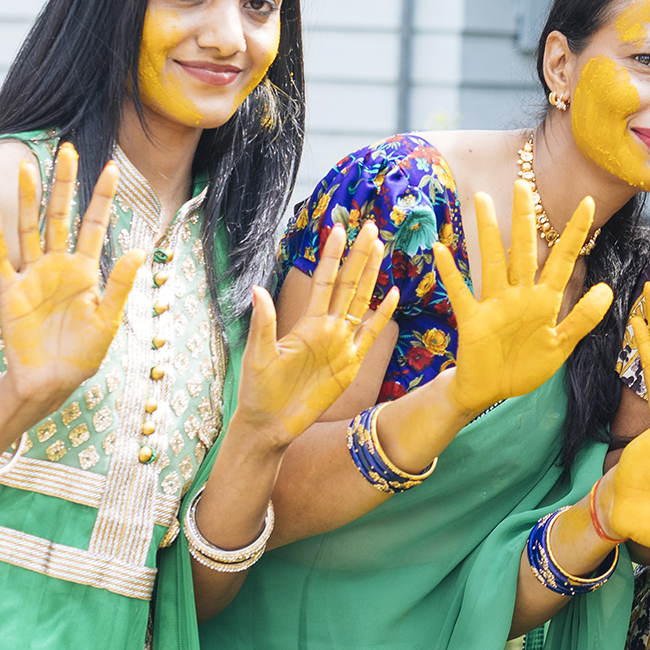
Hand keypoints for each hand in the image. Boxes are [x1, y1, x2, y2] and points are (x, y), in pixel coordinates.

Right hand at [0, 147, 141, 413]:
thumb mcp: (107, 320)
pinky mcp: (9, 292)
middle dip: (65, 185)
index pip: (96, 225)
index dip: (103, 198)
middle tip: (67, 150)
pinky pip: (0, 258)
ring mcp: (33, 275)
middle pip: (61, 216)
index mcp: (86, 271)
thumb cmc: (82, 354)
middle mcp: (59, 266)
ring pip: (30, 228)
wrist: (50, 381)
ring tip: (29, 168)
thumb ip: (119, 285)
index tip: (113, 167)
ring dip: (29, 199)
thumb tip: (137, 250)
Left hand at [234, 223, 398, 448]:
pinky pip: (370, 335)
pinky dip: (382, 315)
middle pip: (349, 284)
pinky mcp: (351, 364)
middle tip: (371, 227)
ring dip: (372, 276)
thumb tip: (257, 289)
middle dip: (359, 255)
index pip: (323, 280)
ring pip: (361, 302)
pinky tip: (391, 295)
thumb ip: (263, 322)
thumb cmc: (258, 390)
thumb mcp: (257, 355)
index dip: (332, 255)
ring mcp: (341, 344)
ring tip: (382, 249)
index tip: (339, 227)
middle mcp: (326, 327)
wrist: (271, 423)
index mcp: (305, 322)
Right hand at [434, 182, 613, 413]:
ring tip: (482, 199)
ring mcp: (494, 303)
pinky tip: (441, 250)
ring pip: (492, 260)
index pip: (563, 259)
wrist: (493, 390)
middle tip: (523, 182)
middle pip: (523, 249)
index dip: (576, 232)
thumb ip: (583, 318)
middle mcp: (519, 294)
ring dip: (488, 231)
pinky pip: (460, 291)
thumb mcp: (561, 345)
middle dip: (524, 217)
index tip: (588, 202)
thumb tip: (607, 290)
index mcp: (545, 299)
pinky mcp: (472, 318)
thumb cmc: (526, 366)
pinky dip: (450, 273)